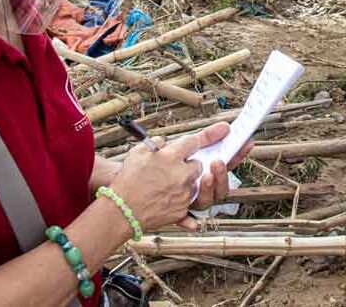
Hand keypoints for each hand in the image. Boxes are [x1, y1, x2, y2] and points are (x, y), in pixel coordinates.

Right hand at [110, 123, 245, 232]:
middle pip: (198, 165)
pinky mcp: (181, 211)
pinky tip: (188, 216)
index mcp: (171, 157)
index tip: (226, 128)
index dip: (211, 134)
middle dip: (195, 164)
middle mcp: (181, 174)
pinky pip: (192, 209)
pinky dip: (190, 214)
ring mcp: (183, 194)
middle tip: (183, 166)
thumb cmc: (127, 179)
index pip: (195, 142)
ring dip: (193, 182)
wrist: (120, 210)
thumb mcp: (138, 152)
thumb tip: (165, 144)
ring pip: (198, 184)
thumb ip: (156, 144)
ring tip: (180, 183)